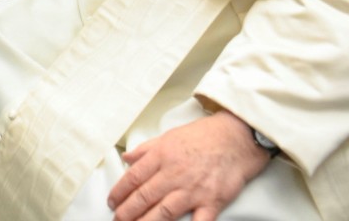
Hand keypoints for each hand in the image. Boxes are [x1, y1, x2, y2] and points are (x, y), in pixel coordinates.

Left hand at [107, 111, 270, 220]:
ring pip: (164, 211)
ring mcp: (193, 189)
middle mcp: (174, 173)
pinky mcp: (212, 200)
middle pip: (144, 196)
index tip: (111, 202)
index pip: (133, 177)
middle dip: (127, 211)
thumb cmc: (204, 136)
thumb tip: (126, 158)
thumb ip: (146, 149)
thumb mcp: (169, 136)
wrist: (237, 137)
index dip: (119, 192)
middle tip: (117, 219)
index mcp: (161, 156)